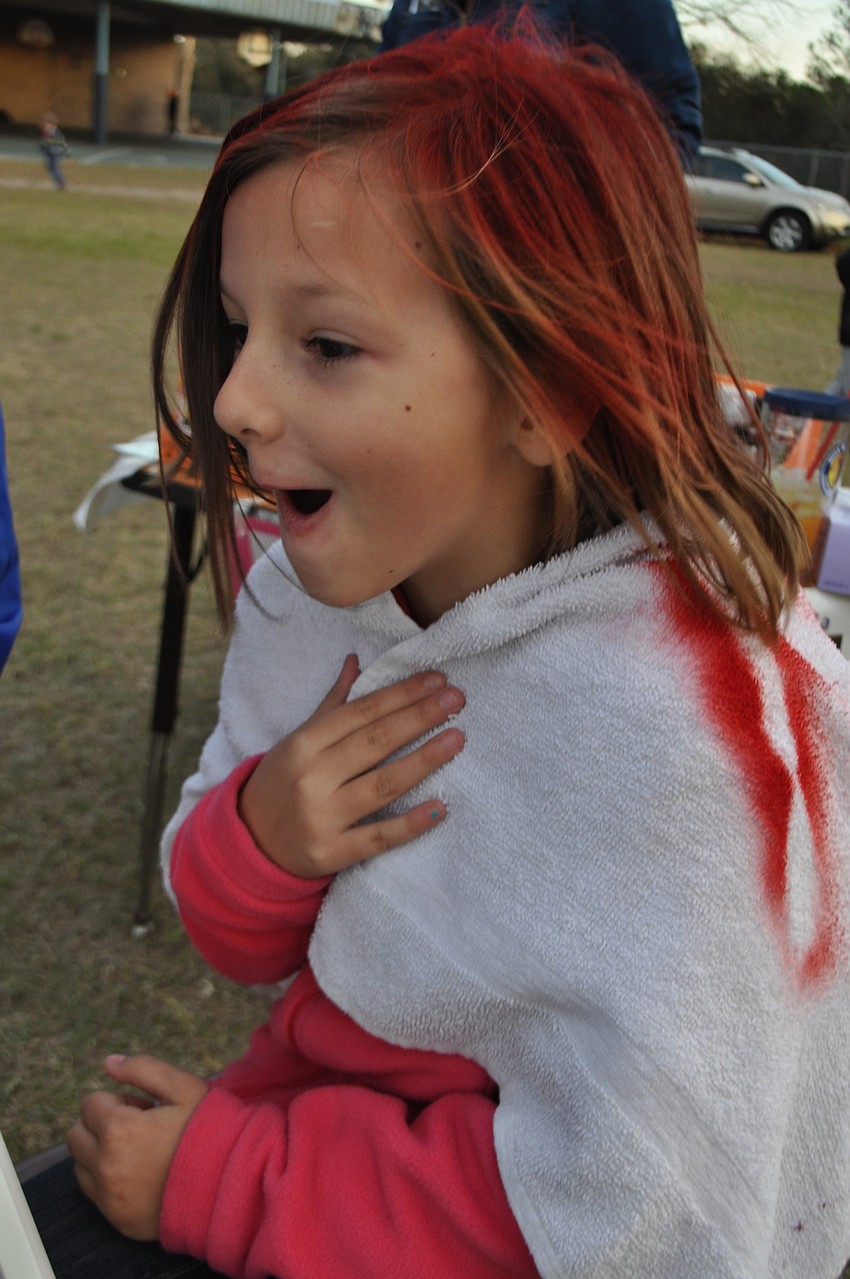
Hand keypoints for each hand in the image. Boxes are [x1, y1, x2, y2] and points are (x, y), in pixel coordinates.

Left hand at [67, 1054, 208, 1240]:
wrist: (231, 1183)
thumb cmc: (208, 1130)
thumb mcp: (184, 1088)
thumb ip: (143, 1068)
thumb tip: (108, 1063)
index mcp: (119, 1129)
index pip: (90, 1104)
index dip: (119, 1100)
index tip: (144, 1109)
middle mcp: (106, 1165)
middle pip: (76, 1135)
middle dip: (100, 1125)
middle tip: (138, 1127)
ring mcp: (110, 1197)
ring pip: (80, 1165)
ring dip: (99, 1153)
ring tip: (139, 1152)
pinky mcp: (117, 1219)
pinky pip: (94, 1194)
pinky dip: (107, 1180)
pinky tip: (140, 1174)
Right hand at [238, 655, 465, 877]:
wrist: (249, 842)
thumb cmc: (281, 782)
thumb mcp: (297, 740)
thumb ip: (332, 705)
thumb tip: (356, 661)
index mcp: (303, 744)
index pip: (361, 712)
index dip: (401, 694)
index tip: (436, 680)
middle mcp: (312, 777)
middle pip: (375, 742)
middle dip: (419, 717)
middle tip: (457, 700)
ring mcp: (323, 817)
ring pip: (382, 785)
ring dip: (423, 760)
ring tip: (457, 739)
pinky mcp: (332, 853)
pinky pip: (379, 837)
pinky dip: (411, 823)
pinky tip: (440, 807)